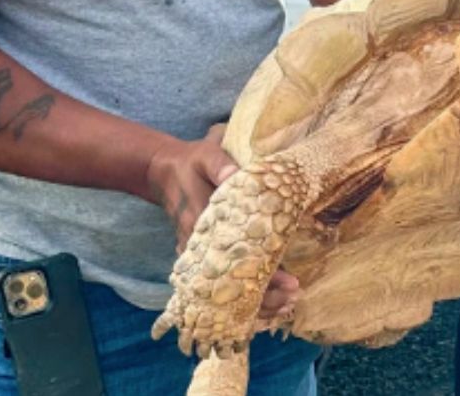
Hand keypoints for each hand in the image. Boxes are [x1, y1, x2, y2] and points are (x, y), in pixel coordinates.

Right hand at [144, 124, 302, 318]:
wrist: (164, 171)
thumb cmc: (190, 164)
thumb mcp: (205, 157)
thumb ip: (220, 166)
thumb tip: (236, 175)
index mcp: (203, 227)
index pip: (236, 263)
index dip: (264, 277)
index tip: (290, 283)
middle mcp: (201, 249)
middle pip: (233, 287)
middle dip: (265, 298)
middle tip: (294, 296)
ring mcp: (201, 256)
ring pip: (228, 290)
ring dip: (257, 301)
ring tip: (288, 303)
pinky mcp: (204, 255)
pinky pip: (224, 283)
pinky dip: (245, 293)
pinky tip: (269, 297)